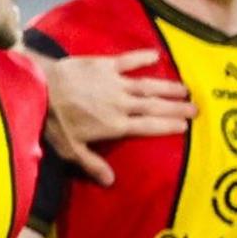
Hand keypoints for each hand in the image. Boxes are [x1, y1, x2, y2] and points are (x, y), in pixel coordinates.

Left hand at [42, 49, 194, 185]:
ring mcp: (115, 82)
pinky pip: (127, 60)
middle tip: (196, 108)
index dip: (167, 126)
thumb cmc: (54, 121)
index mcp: (115, 125)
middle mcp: (121, 103)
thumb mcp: (71, 149)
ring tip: (185, 89)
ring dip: (167, 87)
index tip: (185, 126)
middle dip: (176, 108)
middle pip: (154, 107)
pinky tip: (156, 55)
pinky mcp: (104, 65)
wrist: (40, 88)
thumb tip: (111, 182)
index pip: (148, 127)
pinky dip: (142, 57)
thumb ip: (92, 165)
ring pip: (147, 85)